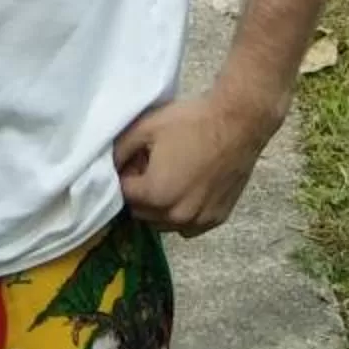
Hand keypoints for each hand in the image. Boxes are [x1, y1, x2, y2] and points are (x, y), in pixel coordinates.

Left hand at [113, 85, 283, 237]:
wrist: (238, 124)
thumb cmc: (191, 122)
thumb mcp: (146, 128)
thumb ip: (119, 151)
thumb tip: (109, 167)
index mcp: (155, 195)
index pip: (124, 195)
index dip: (126, 175)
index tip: (136, 159)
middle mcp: (175, 217)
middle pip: (142, 213)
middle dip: (140, 193)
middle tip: (151, 166)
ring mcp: (198, 221)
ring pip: (164, 223)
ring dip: (160, 206)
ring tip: (171, 176)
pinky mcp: (217, 219)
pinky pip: (188, 226)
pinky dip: (182, 213)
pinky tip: (189, 188)